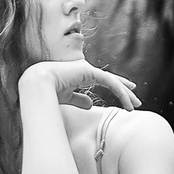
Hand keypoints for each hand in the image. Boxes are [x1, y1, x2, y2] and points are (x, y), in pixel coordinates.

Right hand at [23, 59, 140, 109]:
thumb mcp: (67, 98)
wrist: (37, 84)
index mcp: (80, 74)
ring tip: (135, 104)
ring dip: (125, 93)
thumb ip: (79, 100)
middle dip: (124, 90)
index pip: (103, 80)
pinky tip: (127, 100)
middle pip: (111, 80)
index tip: (127, 93)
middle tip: (136, 100)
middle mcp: (85, 69)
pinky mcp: (89, 71)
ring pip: (112, 81)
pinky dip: (119, 91)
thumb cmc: (48, 91)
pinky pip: (109, 82)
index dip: (116, 86)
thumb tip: (90, 104)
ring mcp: (88, 69)